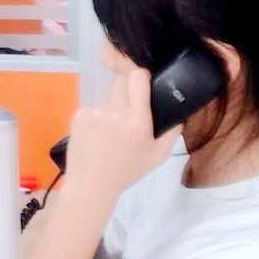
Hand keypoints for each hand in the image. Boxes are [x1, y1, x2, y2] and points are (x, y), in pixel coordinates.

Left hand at [63, 68, 181, 204]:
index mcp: (137, 120)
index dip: (141, 75)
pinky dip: (98, 115)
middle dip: (128, 87)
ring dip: (113, 104)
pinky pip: (93, 106)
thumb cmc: (127, 171)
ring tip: (112, 128)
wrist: (91, 184)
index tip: (144, 81)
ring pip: (107, 94)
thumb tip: (180, 111)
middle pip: (121, 79)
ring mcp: (94, 112)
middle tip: (130, 104)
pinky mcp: (79, 115)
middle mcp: (114, 112)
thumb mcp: (158, 155)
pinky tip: (98, 133)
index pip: (137, 76)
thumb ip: (172, 131)